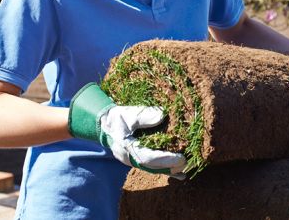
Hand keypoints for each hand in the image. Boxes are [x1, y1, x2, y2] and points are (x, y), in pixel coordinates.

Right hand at [68, 83, 186, 178]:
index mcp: (127, 148)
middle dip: (170, 166)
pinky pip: (152, 167)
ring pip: (153, 169)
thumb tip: (162, 115)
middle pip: (152, 167)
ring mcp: (132, 160)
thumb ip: (144, 115)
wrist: (103, 124)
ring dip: (169, 169)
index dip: (166, 159)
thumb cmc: (116, 118)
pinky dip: (165, 169)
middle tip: (186, 162)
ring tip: (185, 168)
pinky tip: (179, 174)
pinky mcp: (136, 159)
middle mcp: (130, 158)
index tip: (180, 158)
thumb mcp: (128, 114)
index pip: (148, 158)